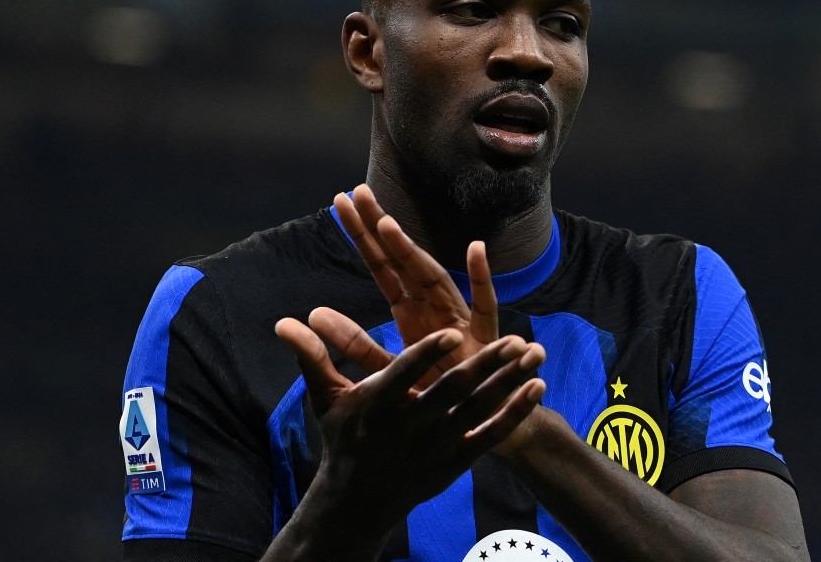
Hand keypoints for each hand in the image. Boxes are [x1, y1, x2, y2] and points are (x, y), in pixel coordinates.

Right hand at [275, 309, 545, 522]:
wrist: (358, 499)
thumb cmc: (343, 437)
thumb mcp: (325, 399)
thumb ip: (312, 358)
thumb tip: (284, 321)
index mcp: (376, 407)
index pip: (402, 377)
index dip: (426, 355)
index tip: (451, 332)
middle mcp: (408, 428)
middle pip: (450, 394)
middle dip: (483, 367)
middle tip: (513, 338)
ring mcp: (435, 448)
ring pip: (478, 412)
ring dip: (509, 383)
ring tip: (534, 353)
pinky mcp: (456, 463)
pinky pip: (490, 436)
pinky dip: (515, 413)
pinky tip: (537, 387)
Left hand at [332, 183, 499, 382]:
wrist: (477, 429)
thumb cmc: (433, 395)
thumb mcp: (385, 369)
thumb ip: (354, 343)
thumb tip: (312, 315)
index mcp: (409, 313)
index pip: (382, 267)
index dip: (362, 237)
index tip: (340, 203)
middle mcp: (433, 307)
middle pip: (403, 262)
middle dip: (380, 228)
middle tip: (356, 193)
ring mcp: (459, 320)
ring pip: (433, 278)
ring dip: (412, 252)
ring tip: (388, 226)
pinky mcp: (485, 341)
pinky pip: (483, 306)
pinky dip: (480, 278)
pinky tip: (475, 250)